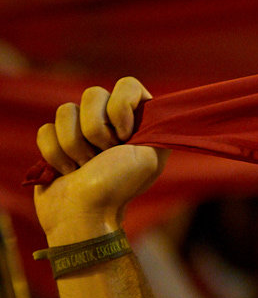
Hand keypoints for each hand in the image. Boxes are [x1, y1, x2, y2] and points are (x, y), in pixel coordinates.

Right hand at [34, 77, 168, 245]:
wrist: (86, 214)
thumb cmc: (121, 186)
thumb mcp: (152, 155)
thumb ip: (159, 126)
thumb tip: (171, 107)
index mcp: (137, 118)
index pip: (127, 83)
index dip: (121, 107)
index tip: (125, 137)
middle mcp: (110, 118)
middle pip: (92, 93)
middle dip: (96, 130)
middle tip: (105, 155)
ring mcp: (81, 129)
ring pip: (65, 110)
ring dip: (75, 145)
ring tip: (85, 165)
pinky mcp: (56, 141)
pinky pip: (46, 129)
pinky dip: (55, 154)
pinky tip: (67, 170)